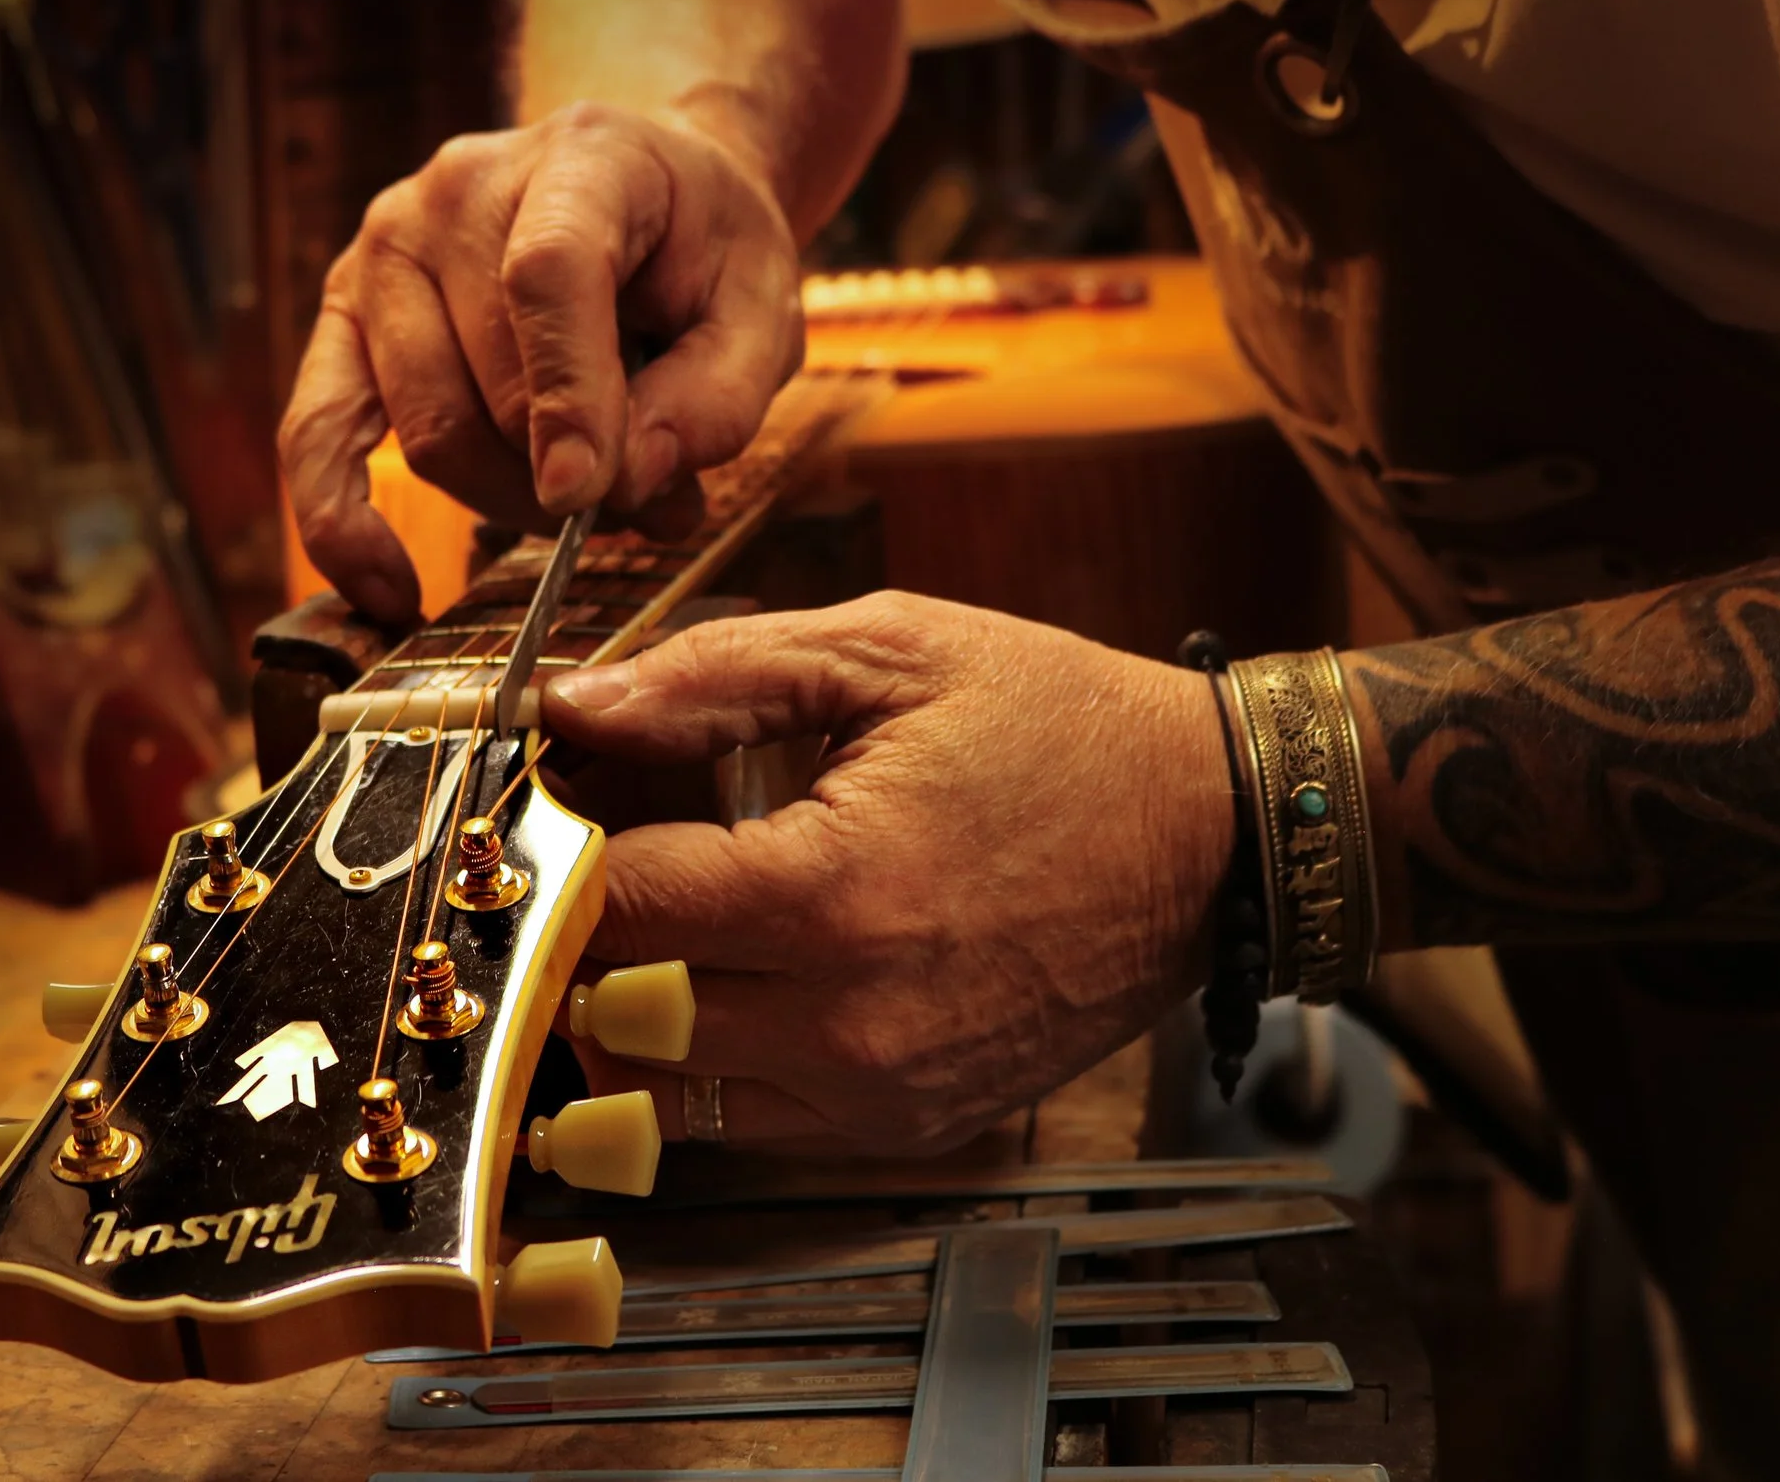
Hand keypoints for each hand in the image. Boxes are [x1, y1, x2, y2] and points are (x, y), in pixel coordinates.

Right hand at [279, 102, 805, 621]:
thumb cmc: (704, 255)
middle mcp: (454, 191)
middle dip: (567, 479)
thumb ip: (715, 400)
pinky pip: (316, 436)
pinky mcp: (344, 315)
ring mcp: (384, 250)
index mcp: (579, 158)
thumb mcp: (763, 312)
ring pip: (425, 433)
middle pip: (485, 384)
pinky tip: (390, 589)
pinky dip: (343, 523)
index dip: (568, 396)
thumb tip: (623, 481)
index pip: (546, 275)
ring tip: (583, 494)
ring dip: (509, 499)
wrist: (651, 195)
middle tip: (648, 501)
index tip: (590, 495)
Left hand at [543, 592, 1236, 1154]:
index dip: (567, 854)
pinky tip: (742, 978)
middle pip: (615, 1015)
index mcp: (832, 891)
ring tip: (671, 925)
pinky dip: (712, 1062)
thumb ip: (709, 675)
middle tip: (598, 869)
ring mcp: (881, 1093)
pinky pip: (746, 1124)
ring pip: (665, 1094)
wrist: (1217, 837)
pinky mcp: (909, 1128)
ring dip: (635, 1014)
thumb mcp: (886, 650)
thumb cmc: (1059, 728)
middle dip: (585, 940)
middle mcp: (851, 1021)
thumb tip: (572, 700)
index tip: (562, 812)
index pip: (614, 907)